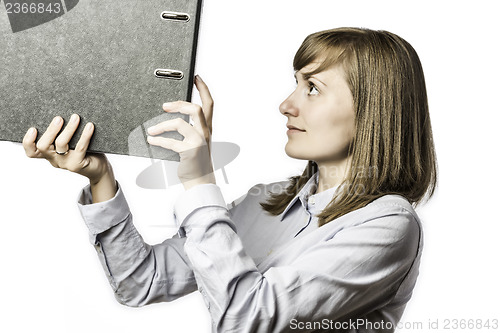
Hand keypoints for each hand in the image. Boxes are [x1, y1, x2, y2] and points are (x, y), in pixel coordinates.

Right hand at [23, 114, 116, 201]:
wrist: (98, 169)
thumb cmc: (84, 152)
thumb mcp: (70, 142)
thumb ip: (63, 133)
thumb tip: (65, 112)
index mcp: (49, 154)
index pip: (32, 151)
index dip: (28, 141)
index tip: (33, 129)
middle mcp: (54, 159)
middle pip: (43, 146)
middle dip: (50, 130)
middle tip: (59, 118)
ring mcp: (65, 163)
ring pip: (61, 144)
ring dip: (69, 129)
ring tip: (76, 117)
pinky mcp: (77, 165)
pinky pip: (80, 148)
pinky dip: (85, 135)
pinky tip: (89, 126)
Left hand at [146, 75, 214, 189]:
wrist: (200, 182)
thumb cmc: (195, 162)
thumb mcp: (196, 142)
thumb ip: (189, 129)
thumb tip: (171, 117)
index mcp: (207, 128)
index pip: (209, 104)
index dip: (203, 89)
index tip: (196, 77)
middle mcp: (205, 133)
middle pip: (196, 109)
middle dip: (178, 104)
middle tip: (164, 106)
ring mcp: (199, 142)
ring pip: (180, 123)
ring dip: (162, 125)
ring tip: (152, 130)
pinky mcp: (190, 152)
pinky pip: (172, 142)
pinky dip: (159, 141)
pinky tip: (152, 141)